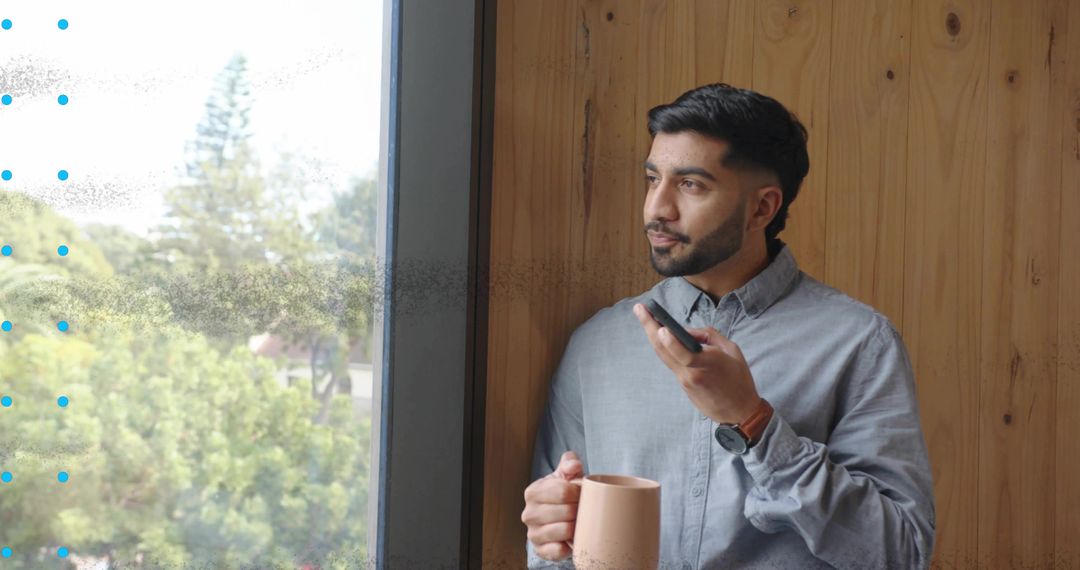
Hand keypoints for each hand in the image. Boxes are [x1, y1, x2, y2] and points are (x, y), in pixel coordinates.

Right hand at [521, 451, 583, 560]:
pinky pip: (560, 550)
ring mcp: (533, 533)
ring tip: (580, 521)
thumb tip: (574, 465)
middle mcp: (528, 513)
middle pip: (566, 511)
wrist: (557, 518)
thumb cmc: (563, 493)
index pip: (563, 491)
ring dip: (577, 526)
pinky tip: (572, 537)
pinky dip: (570, 545)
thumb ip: (570, 463)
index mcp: (533, 492)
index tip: (583, 493)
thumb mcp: (566, 475)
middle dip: (580, 509)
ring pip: (565, 530)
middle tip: (584, 508)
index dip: (579, 493)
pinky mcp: (540, 550)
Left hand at [633, 303, 761, 423]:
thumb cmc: (739, 379)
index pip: (685, 355)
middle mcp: (692, 374)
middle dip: (649, 327)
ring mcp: (684, 381)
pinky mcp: (682, 386)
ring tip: (645, 317)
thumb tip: (686, 331)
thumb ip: (709, 336)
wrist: (738, 412)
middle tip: (639, 309)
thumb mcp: (732, 351)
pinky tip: (658, 335)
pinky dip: (664, 347)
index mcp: (709, 364)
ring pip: (664, 356)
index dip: (671, 342)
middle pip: (664, 350)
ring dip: (652, 335)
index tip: (661, 327)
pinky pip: (671, 362)